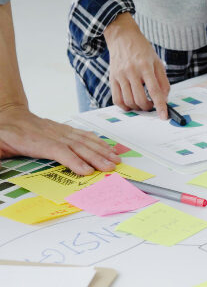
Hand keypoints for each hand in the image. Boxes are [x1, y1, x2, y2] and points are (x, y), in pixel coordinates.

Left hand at [0, 105, 120, 174]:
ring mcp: (59, 130)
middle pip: (77, 146)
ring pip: (84, 140)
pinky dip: (97, 141)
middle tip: (110, 168)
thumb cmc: (3, 135)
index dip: (73, 160)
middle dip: (96, 157)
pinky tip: (106, 147)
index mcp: (34, 141)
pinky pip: (83, 135)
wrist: (6, 115)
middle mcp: (51, 134)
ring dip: (102, 150)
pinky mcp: (63, 129)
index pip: (58, 150)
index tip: (87, 171)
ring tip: (115, 159)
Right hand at [104, 13, 169, 118]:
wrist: (122, 36)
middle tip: (151, 104)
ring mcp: (120, 75)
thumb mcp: (157, 62)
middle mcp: (131, 71)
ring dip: (137, 108)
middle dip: (148, 107)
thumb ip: (163, 81)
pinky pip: (117, 99)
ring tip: (142, 103)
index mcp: (145, 66)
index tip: (164, 116)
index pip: (154, 90)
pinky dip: (125, 106)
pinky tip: (131, 104)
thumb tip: (164, 99)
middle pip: (140, 99)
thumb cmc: (142, 49)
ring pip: (128, 101)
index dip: (160, 105)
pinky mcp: (112, 78)